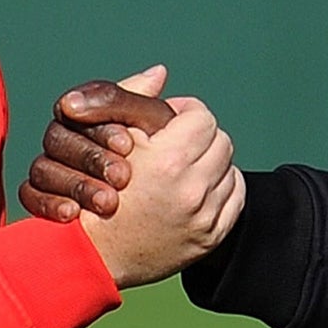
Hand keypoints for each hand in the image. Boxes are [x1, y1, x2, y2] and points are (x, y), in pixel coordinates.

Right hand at [18, 66, 175, 221]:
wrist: (147, 225)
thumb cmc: (156, 168)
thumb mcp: (156, 135)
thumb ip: (148, 106)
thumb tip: (158, 72)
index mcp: (86, 116)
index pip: (80, 108)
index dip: (103, 125)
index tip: (129, 144)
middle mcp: (63, 140)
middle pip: (58, 138)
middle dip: (93, 157)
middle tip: (123, 177)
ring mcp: (49, 170)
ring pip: (43, 167)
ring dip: (76, 183)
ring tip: (109, 203)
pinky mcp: (41, 199)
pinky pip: (29, 196)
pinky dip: (49, 203)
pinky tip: (73, 214)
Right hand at [77, 94, 243, 287]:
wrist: (92, 255)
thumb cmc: (92, 191)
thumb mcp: (107, 138)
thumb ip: (133, 99)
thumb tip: (161, 72)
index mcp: (169, 160)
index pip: (201, 117)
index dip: (183, 114)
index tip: (167, 123)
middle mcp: (192, 190)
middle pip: (220, 141)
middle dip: (199, 138)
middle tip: (176, 145)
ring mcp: (204, 217)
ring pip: (229, 168)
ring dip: (210, 164)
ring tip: (183, 169)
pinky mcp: (211, 237)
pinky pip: (235, 199)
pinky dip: (220, 190)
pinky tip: (196, 190)